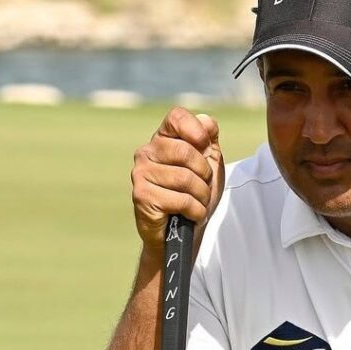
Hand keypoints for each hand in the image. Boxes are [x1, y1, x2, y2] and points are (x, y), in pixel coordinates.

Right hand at [131, 107, 225, 255]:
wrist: (183, 232)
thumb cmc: (195, 194)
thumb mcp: (210, 164)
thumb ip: (209, 139)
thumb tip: (206, 121)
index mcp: (163, 139)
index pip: (176, 117)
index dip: (196, 130)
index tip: (205, 148)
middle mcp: (147, 152)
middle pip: (186, 151)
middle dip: (205, 174)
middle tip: (202, 187)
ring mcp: (141, 173)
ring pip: (185, 178)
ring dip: (202, 196)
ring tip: (197, 202)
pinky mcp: (141, 196)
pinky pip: (181, 199)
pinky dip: (195, 210)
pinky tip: (190, 214)